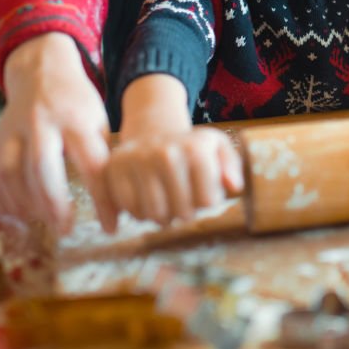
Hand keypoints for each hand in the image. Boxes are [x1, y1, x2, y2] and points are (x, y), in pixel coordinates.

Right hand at [0, 33, 116, 232]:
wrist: (42, 72)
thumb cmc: (75, 103)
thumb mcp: (99, 121)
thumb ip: (105, 156)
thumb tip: (121, 201)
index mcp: (76, 120)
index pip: (93, 165)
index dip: (103, 200)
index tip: (110, 226)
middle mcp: (41, 124)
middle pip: (42, 169)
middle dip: (54, 204)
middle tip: (65, 229)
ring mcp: (13, 133)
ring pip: (11, 175)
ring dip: (27, 206)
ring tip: (44, 220)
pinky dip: (1, 201)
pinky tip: (18, 211)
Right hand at [106, 127, 243, 226]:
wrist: (153, 132)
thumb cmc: (191, 148)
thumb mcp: (218, 148)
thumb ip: (232, 167)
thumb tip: (234, 186)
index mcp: (195, 149)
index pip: (207, 202)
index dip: (207, 203)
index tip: (203, 193)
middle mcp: (166, 153)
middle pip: (181, 212)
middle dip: (185, 212)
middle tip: (183, 200)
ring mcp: (137, 160)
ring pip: (154, 215)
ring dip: (162, 216)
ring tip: (166, 201)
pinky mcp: (113, 168)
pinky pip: (129, 209)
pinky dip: (139, 212)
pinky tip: (146, 199)